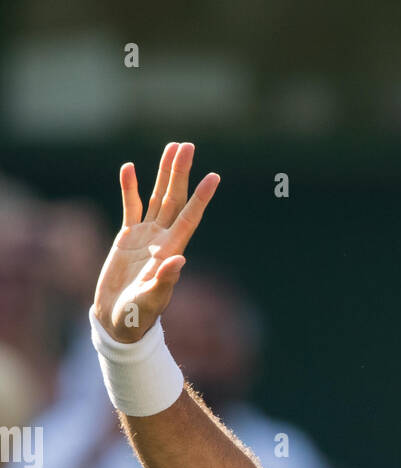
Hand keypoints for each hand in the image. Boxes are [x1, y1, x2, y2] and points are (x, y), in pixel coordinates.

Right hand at [92, 141, 218, 342]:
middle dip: (181, 173)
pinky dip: (129, 188)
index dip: (201, 197)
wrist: (119, 321)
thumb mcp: (151, 300)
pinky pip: (130, 207)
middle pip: (174, 199)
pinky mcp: (127, 238)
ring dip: (163, 173)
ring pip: (156, 197)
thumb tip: (179, 261)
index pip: (189, 217)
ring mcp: (145, 236)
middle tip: (187, 146)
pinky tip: (129, 168)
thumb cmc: (138, 316)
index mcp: (171, 251)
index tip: (214, 177)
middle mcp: (162, 239)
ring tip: (171, 148)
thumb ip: (164, 281)